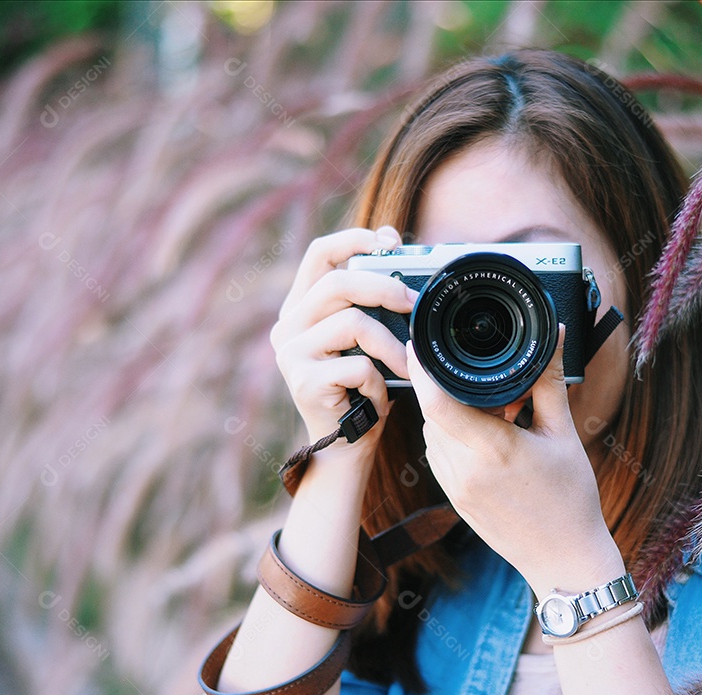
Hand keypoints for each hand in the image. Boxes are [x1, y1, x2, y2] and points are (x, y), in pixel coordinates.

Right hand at [270, 226, 416, 457]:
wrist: (346, 448)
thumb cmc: (362, 390)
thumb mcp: (366, 341)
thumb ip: (371, 306)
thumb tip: (402, 264)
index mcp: (302, 307)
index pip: (319, 253)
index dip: (354, 239)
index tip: (390, 241)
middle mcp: (288, 326)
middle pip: (337, 283)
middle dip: (384, 288)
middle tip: (414, 303)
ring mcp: (291, 354)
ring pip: (353, 324)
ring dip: (391, 346)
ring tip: (405, 366)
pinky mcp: (302, 382)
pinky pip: (357, 366)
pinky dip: (378, 381)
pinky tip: (377, 397)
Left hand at [406, 329, 625, 595]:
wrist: (566, 560)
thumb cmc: (571, 498)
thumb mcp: (564, 433)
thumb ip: (550, 380)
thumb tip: (558, 333)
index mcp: (493, 450)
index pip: (437, 402)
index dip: (422, 369)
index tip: (422, 342)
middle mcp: (465, 470)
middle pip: (432, 412)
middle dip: (446, 387)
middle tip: (481, 378)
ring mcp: (455, 488)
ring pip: (431, 432)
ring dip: (449, 412)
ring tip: (494, 412)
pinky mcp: (453, 499)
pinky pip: (437, 453)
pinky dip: (452, 435)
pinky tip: (485, 435)